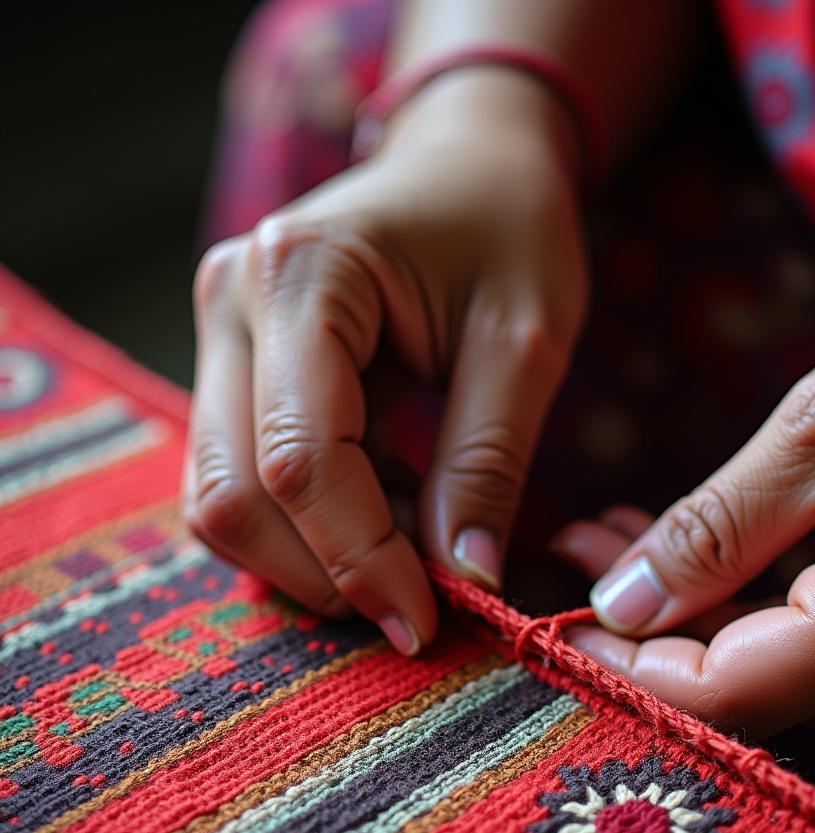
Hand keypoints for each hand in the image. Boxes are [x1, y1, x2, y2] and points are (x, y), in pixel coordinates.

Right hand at [184, 69, 586, 653]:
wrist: (470, 159)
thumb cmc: (509, 226)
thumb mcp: (525, 340)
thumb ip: (487, 463)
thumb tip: (463, 580)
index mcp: (300, 276)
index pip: (302, 460)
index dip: (362, 560)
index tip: (425, 623)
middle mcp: (231, 302)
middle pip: (234, 492)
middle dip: (324, 573)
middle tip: (414, 605)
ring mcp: (220, 334)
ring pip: (221, 496)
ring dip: (310, 555)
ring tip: (410, 545)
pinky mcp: (237, 366)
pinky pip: (243, 475)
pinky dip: (308, 524)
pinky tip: (386, 507)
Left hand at [553, 257, 814, 734]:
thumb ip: (710, 534)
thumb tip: (619, 606)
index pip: (720, 695)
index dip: (625, 666)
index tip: (555, 617)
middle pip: (738, 682)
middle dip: (645, 623)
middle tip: (581, 548)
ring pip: (767, 657)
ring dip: (686, 602)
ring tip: (620, 531)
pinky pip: (808, 631)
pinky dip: (740, 591)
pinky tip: (692, 538)